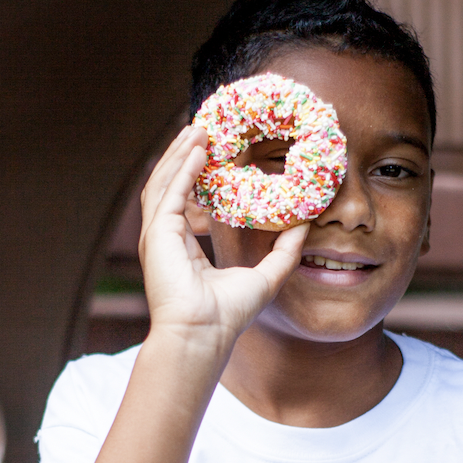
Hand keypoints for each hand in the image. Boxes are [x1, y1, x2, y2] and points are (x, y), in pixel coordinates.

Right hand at [138, 125, 307, 345]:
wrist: (202, 335)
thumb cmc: (228, 316)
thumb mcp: (266, 277)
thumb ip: (284, 251)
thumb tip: (305, 225)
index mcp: (183, 248)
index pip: (187, 200)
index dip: (198, 174)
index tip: (215, 152)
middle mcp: (166, 238)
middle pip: (171, 184)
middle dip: (187, 154)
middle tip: (205, 127)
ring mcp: (157, 235)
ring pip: (164, 181)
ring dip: (182, 153)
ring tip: (199, 128)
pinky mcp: (157, 234)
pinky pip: (169, 191)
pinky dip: (183, 168)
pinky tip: (199, 149)